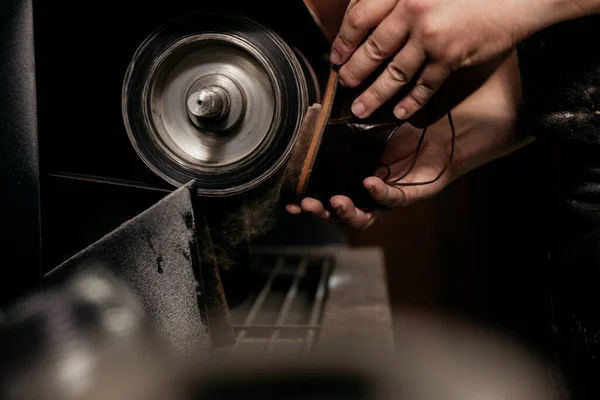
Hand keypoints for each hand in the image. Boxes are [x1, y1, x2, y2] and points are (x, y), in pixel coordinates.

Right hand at [286, 115, 457, 229]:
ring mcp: (387, 197)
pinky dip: (379, 193)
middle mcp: (367, 194)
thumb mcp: (366, 130)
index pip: (326, 196)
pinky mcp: (410, 195)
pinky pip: (392, 199)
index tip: (290, 202)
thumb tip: (315, 120)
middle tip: (307, 205)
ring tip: (336, 201)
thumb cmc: (401, 133)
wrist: (439, 134)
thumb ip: (344, 134)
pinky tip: (368, 183)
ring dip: (348, 212)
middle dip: (322, 212)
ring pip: (365, 216)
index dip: (308, 202)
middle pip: (340, 213)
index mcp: (353, 181)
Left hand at [330, 0, 573, 119]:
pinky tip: (398, 113)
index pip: (360, 18)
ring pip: (394, 72)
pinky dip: (410, 102)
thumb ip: (401, 1)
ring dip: (374, 94)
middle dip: (354, 71)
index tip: (336, 55)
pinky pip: (424, 85)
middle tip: (344, 85)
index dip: (344, 40)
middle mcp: (412, 11)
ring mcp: (430, 36)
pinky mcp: (450, 56)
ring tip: (360, 109)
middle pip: (372, 48)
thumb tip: (371, 22)